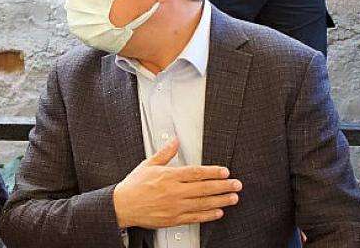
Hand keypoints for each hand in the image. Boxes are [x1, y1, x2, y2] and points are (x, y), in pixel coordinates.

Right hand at [112, 138, 241, 228]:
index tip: (225, 171)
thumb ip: (165, 153)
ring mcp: (175, 206)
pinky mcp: (173, 219)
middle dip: (223, 186)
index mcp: (169, 176)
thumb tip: (174, 141)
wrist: (122, 206)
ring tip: (233, 198)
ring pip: (203, 203)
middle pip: (204, 188)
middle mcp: (174, 192)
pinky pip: (195, 217)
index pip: (196, 173)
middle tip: (236, 184)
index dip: (213, 172)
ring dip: (220, 200)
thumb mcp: (148, 165)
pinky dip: (208, 215)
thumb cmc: (134, 186)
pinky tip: (218, 212)